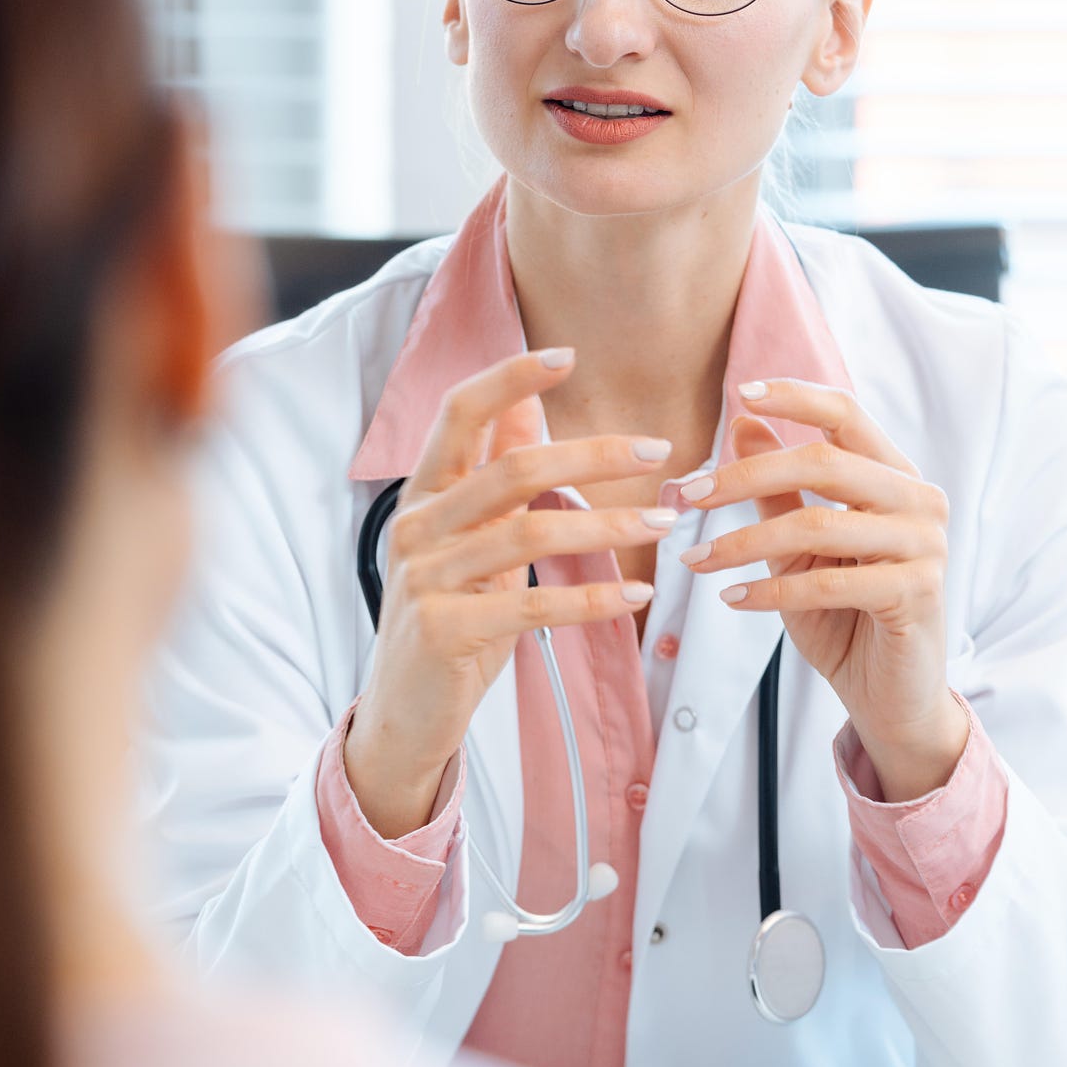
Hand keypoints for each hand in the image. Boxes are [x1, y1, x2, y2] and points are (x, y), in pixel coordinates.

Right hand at [346, 349, 672, 836]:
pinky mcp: (445, 631)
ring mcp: (426, 580)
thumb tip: (524, 401)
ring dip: (608, 525)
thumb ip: (493, 474)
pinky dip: (592, 598)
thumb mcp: (470, 538)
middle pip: (512, 469)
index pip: (458, 414)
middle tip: (658, 448)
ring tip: (664, 520)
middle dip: (593, 455)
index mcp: (422, 495)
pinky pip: (533, 605)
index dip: (508, 378)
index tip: (566, 355)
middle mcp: (416, 528)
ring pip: (530, 534)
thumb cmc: (449, 615)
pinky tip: (637, 594)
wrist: (402, 712)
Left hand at [677, 379, 964, 802]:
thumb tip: (743, 423)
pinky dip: (771, 590)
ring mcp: (925, 544)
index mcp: (894, 475)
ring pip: (818, 523)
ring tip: (694, 561)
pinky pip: (830, 581)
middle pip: (824, 462)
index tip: (739, 393)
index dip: (795, 398)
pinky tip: (731, 598)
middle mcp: (919, 500)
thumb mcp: (801, 548)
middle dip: (745, 476)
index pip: (847, 414)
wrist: (890, 697)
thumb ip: (779, 489)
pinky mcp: (917, 591)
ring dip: (745, 540)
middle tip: (686, 496)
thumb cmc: (845, 617)